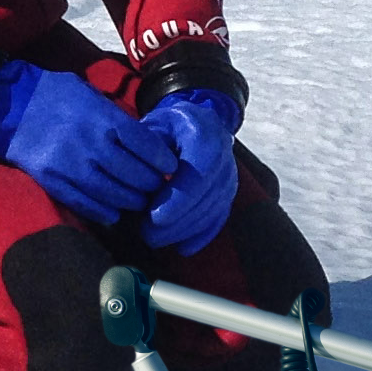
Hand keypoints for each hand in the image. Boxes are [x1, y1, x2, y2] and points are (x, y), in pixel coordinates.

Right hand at [0, 61, 173, 223]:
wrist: (8, 103)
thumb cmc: (54, 95)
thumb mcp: (91, 95)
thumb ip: (116, 118)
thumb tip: (145, 142)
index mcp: (104, 118)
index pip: (147, 147)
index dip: (163, 161)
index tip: (170, 167)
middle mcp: (91, 144)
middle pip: (135, 175)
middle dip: (151, 184)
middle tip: (156, 186)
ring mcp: (71, 165)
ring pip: (114, 194)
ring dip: (132, 201)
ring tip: (138, 200)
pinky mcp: (52, 181)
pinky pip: (86, 204)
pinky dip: (105, 212)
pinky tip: (114, 212)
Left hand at [141, 89, 241, 255]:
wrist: (193, 122)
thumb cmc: (165, 126)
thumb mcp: (152, 126)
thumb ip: (147, 153)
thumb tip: (141, 185)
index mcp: (205, 133)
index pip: (201, 171)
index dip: (180, 198)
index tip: (155, 217)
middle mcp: (225, 154)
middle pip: (208, 195)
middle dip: (178, 221)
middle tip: (147, 235)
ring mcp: (230, 174)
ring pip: (214, 209)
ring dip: (184, 230)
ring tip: (154, 238)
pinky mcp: (229, 191)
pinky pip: (219, 217)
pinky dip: (201, 235)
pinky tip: (182, 248)